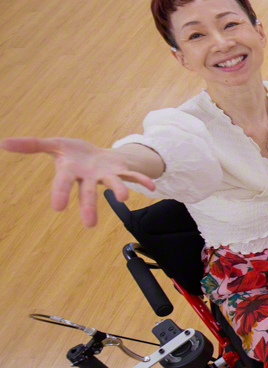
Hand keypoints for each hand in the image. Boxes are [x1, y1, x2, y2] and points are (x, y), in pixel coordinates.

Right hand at [1, 136, 156, 226]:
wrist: (97, 154)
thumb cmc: (72, 153)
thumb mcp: (53, 145)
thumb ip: (31, 145)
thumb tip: (2, 142)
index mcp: (70, 172)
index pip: (63, 184)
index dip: (60, 194)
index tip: (58, 208)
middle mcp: (89, 178)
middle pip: (88, 194)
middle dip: (89, 207)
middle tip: (89, 225)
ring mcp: (106, 176)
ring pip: (112, 185)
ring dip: (118, 191)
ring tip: (124, 198)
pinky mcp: (122, 171)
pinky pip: (133, 176)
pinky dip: (142, 181)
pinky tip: (152, 187)